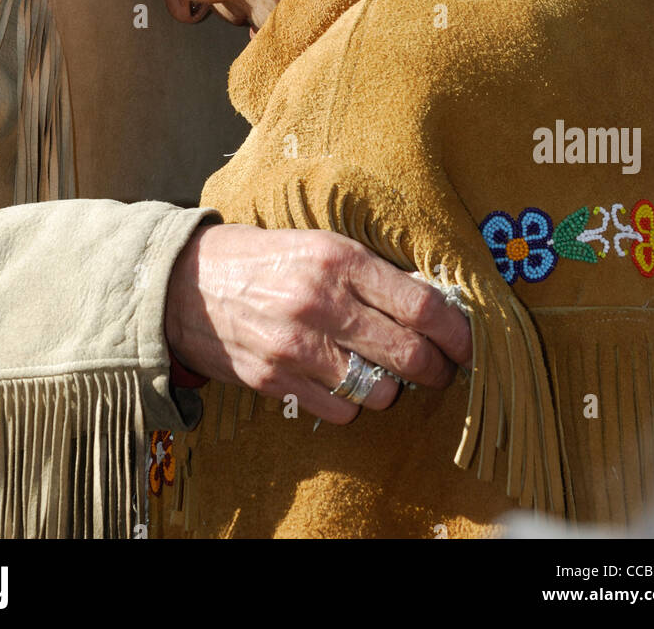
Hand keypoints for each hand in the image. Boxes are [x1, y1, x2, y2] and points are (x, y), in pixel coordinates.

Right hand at [164, 223, 471, 424]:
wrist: (185, 283)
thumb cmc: (263, 259)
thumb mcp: (319, 244)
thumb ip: (371, 272)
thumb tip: (432, 301)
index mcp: (338, 259)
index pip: (422, 306)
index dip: (457, 333)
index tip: (467, 343)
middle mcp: (321, 302)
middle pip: (410, 355)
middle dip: (437, 370)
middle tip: (441, 369)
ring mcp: (297, 346)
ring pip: (380, 391)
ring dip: (393, 389)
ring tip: (386, 373)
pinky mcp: (274, 380)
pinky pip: (340, 410)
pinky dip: (352, 402)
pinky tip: (343, 380)